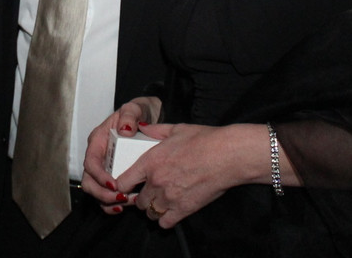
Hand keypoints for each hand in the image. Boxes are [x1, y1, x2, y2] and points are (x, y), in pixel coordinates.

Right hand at [81, 97, 160, 210]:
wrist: (148, 118)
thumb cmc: (137, 113)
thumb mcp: (134, 109)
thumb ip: (129, 115)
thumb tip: (124, 130)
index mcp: (98, 140)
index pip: (90, 162)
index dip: (99, 176)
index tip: (114, 185)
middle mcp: (98, 156)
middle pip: (89, 181)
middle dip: (102, 194)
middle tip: (121, 198)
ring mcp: (104, 167)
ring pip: (97, 191)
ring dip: (109, 201)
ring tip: (128, 202)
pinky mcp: (113, 176)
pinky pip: (106, 194)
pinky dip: (113, 203)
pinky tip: (125, 205)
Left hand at [116, 123, 259, 228]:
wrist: (227, 155)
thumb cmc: (204, 139)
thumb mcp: (175, 129)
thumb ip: (155, 130)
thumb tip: (143, 128)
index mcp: (150, 161)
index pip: (123, 182)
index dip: (124, 184)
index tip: (129, 184)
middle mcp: (156, 181)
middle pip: (137, 201)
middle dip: (141, 197)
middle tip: (149, 192)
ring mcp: (169, 197)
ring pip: (150, 213)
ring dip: (153, 208)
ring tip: (160, 201)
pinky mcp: (184, 209)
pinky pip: (165, 223)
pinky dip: (165, 219)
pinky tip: (171, 210)